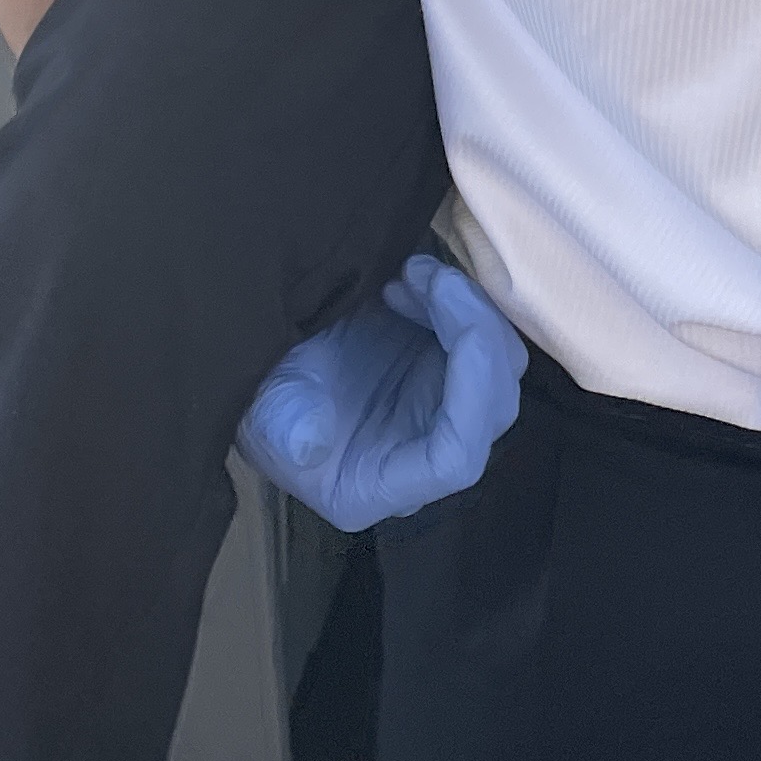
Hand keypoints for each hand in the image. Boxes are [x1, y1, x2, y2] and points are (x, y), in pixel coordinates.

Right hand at [235, 253, 528, 533]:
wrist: (273, 358)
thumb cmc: (263, 392)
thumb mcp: (260, 407)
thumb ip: (284, 427)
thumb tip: (311, 445)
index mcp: (378, 485)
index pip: (455, 460)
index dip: (471, 395)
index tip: (452, 323)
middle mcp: (424, 458)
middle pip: (493, 407)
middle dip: (472, 331)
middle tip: (423, 275)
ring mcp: (444, 414)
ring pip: (500, 368)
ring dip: (466, 309)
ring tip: (408, 274)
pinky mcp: (451, 374)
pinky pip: (486, 340)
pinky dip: (459, 302)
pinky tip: (411, 279)